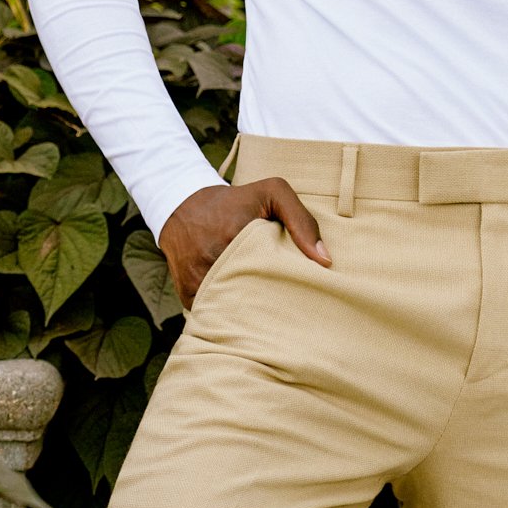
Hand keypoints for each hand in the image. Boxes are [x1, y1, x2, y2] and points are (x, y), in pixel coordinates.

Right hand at [159, 179, 330, 307]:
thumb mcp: (273, 193)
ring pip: (234, 311)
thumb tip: (324, 260)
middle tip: (289, 305)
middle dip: (273, 303)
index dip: (290, 285)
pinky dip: (228, 313)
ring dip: (250, 312)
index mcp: (237, 236)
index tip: (302, 289)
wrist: (182, 207)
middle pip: (256, 299)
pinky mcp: (189, 296)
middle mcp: (214, 262)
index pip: (275, 276)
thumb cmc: (235, 201)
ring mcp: (199, 283)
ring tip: (267, 308)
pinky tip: (242, 307)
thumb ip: (301, 220)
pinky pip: (214, 315)